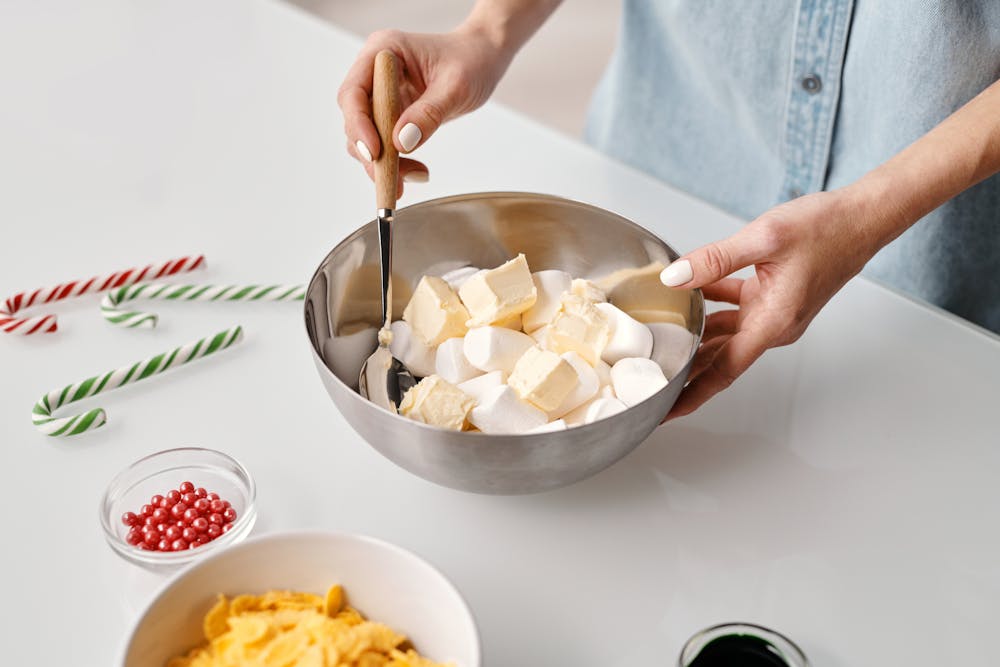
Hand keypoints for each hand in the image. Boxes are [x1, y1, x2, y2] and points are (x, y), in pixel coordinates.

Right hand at [337, 26, 511, 194]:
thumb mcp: (456, 86)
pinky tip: (419, 172)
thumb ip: (429, 113)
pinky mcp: (390, 113)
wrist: (483, 58)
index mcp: (383, 51)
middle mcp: (374, 72)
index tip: (376, 152)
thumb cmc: (472, 61)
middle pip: (355, 119)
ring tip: (418, 175)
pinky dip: (396, 163)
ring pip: (365, 136)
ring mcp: (380, 94)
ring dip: (384, 163)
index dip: (358, 124)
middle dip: (371, 153)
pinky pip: (383, 143)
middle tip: (393, 181)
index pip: (353, 92)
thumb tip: (401, 142)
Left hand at [661, 188, 884, 418]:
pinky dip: (712, 304)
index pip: (724, 370)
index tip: (668, 411)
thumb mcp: (764, 238)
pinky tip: (689, 291)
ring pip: (724, 333)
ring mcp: (775, 313)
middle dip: (686, 369)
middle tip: (652, 376)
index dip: (693, 393)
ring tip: (660, 337)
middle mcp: (774, 325)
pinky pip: (735, 309)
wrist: (863, 217)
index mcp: (773, 322)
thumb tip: (676, 276)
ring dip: (695, 334)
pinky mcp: (774, 297)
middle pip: (719, 357)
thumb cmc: (828, 228)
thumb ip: (715, 260)